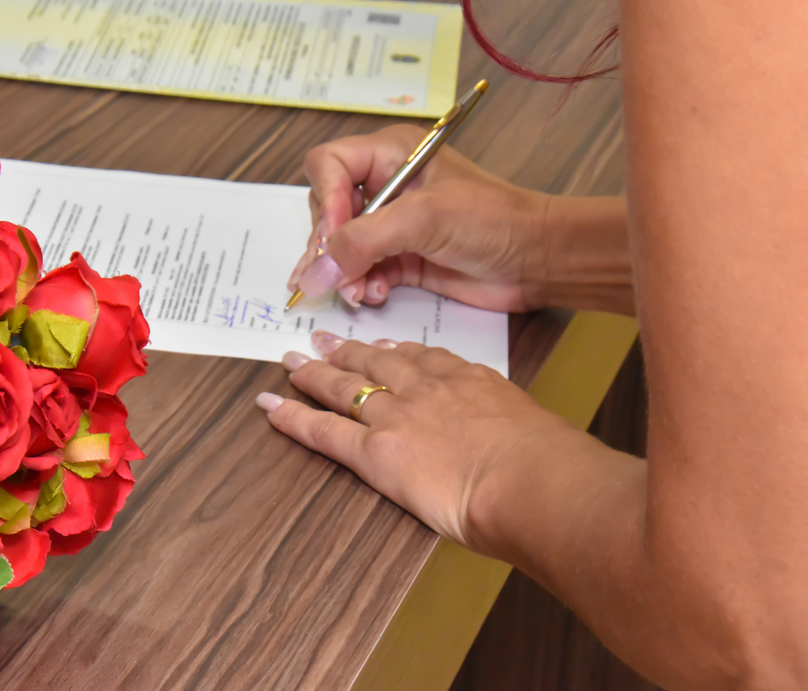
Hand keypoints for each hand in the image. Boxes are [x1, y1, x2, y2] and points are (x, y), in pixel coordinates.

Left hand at [256, 332, 568, 549]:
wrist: (533, 479)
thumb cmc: (547, 464)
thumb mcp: (534, 431)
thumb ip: (513, 432)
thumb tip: (519, 449)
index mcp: (468, 380)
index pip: (424, 358)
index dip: (396, 351)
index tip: (382, 346)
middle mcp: (426, 389)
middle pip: (376, 363)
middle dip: (347, 351)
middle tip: (324, 339)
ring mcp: (396, 417)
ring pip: (344, 388)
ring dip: (314, 373)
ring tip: (292, 361)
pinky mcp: (375, 452)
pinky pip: (324, 431)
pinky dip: (292, 417)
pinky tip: (270, 406)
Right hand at [288, 124, 552, 311]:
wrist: (537, 261)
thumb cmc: (493, 221)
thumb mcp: (424, 219)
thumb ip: (364, 241)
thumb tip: (315, 272)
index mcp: (390, 153)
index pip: (328, 165)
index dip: (326, 200)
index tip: (335, 237)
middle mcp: (385, 185)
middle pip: (327, 210)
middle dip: (329, 246)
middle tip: (339, 274)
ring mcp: (391, 224)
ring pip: (339, 247)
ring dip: (343, 272)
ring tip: (358, 291)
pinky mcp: (399, 258)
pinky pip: (359, 271)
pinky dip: (361, 286)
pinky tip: (375, 295)